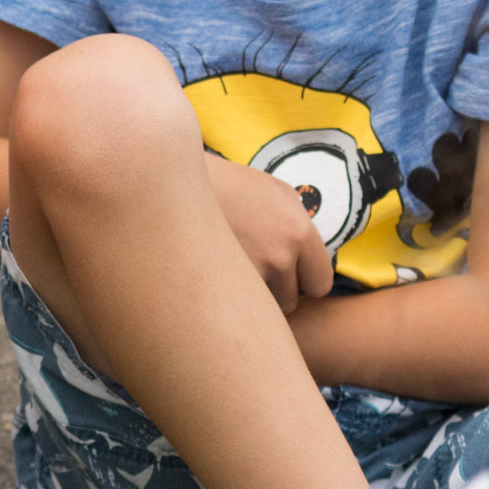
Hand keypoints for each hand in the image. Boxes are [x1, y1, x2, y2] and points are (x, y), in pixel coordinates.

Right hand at [206, 154, 334, 311]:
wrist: (169, 180)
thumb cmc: (222, 182)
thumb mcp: (271, 188)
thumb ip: (299, 219)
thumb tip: (308, 248)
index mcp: (298, 230)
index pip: (319, 283)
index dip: (302, 281)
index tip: (285, 274)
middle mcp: (278, 255)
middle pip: (290, 301)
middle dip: (274, 291)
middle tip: (251, 272)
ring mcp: (247, 272)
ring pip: (260, 309)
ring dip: (248, 297)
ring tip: (227, 271)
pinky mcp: (217, 285)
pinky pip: (234, 307)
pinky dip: (224, 297)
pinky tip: (210, 276)